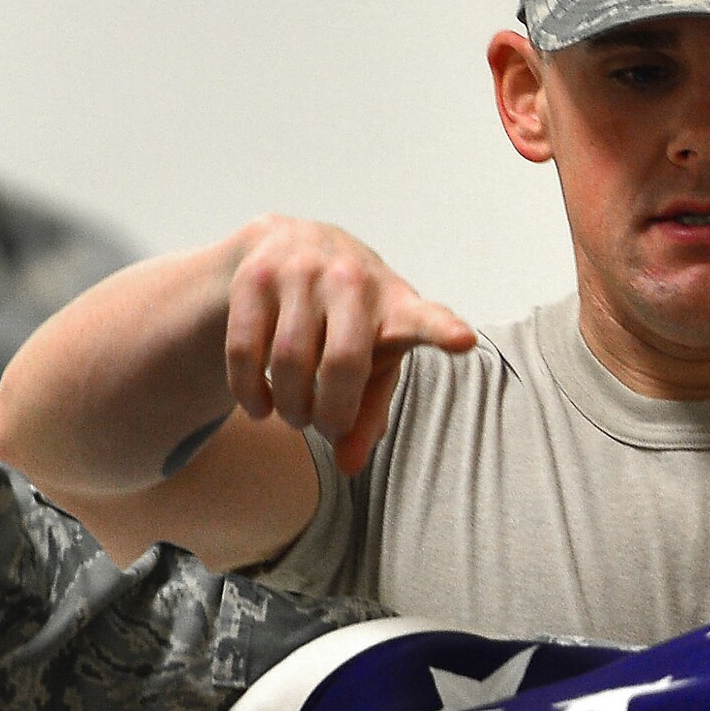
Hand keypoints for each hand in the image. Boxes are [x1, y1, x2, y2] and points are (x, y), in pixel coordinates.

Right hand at [223, 217, 476, 472]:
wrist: (292, 244)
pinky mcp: (255, 276)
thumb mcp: (371, 360)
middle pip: (342, 363)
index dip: (443, 331)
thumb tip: (350, 465)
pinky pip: (245, 352)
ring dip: (289, 407)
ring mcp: (302, 271)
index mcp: (396, 303)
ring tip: (294, 414)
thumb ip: (368, 414)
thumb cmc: (349, 320)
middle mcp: (353, 279)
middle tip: (325, 428)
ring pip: (287, 362)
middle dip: (329, 414)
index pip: (424, 320)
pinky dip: (250, 393)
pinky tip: (259, 406)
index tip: (464, 340)